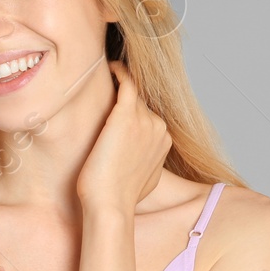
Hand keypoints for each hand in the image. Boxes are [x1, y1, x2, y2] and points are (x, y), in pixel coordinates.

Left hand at [77, 59, 170, 214]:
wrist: (109, 204)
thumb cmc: (118, 197)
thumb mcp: (143, 179)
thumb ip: (146, 162)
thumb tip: (138, 161)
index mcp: (163, 141)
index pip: (146, 117)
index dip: (130, 111)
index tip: (115, 106)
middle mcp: (158, 127)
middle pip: (139, 103)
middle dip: (124, 100)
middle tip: (106, 88)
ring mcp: (145, 120)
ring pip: (131, 94)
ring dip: (119, 85)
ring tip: (105, 76)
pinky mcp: (125, 115)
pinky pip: (126, 82)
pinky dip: (120, 72)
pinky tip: (110, 67)